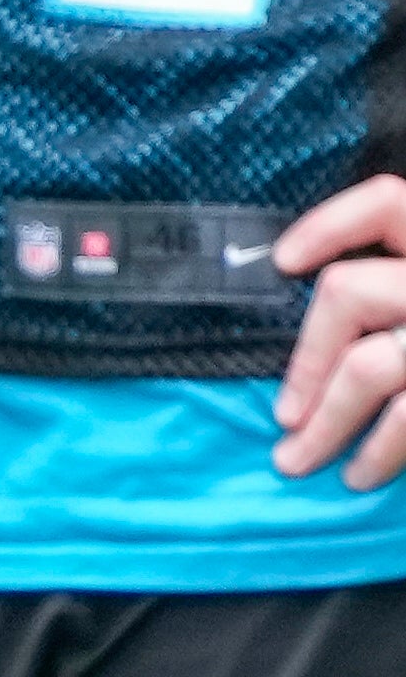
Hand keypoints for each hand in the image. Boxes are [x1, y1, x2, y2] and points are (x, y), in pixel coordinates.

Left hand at [271, 177, 405, 487]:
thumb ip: (403, 282)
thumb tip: (323, 328)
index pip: (387, 203)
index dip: (329, 225)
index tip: (284, 263)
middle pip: (350, 295)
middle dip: (305, 364)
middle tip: (285, 416)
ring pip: (368, 368)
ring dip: (326, 422)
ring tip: (299, 458)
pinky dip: (381, 450)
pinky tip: (362, 473)